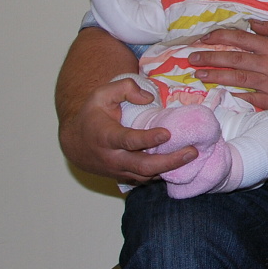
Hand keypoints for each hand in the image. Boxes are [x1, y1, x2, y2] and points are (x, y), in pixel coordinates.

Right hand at [58, 77, 197, 183]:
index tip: (167, 134)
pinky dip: (163, 174)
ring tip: (192, 158)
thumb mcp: (102, 94)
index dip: (147, 139)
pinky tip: (181, 165)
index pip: (128, 140)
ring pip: (146, 176)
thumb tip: (149, 98)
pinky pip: (145, 179)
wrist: (75, 143)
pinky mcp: (124, 177)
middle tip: (192, 151)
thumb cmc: (92, 115)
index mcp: (105, 136)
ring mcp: (118, 170)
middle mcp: (112, 158)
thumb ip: (125, 89)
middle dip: (169, 161)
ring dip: (170, 169)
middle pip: (142, 166)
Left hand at [190, 19, 267, 112]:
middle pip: (234, 59)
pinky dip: (234, 94)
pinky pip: (248, 98)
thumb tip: (249, 22)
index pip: (241, 39)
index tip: (204, 38)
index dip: (220, 37)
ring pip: (236, 78)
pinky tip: (219, 92)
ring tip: (197, 74)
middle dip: (210, 57)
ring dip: (214, 76)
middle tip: (191, 58)